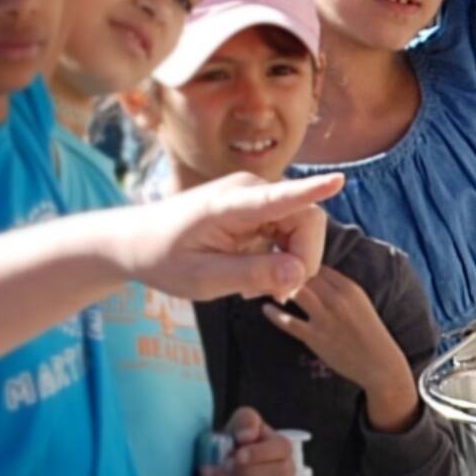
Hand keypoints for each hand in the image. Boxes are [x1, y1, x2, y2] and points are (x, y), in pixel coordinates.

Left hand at [94, 169, 338, 303]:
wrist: (137, 241)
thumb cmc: (163, 258)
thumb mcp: (203, 278)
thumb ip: (251, 274)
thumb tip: (297, 272)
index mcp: (230, 205)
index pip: (279, 198)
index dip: (311, 191)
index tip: (338, 181)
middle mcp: (250, 191)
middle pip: (307, 221)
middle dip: (303, 261)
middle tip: (275, 294)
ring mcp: (256, 196)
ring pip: (303, 229)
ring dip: (291, 263)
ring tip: (254, 288)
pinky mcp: (258, 207)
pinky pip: (289, 232)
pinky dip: (281, 259)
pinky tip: (254, 275)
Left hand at [217, 404, 294, 475]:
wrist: (230, 462)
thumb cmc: (239, 442)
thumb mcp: (241, 422)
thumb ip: (246, 420)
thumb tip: (247, 436)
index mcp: (282, 446)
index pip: (281, 449)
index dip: (260, 453)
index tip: (238, 455)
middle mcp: (287, 469)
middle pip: (275, 472)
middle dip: (245, 470)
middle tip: (222, 466)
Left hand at [260, 264, 416, 422]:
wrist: (380, 364)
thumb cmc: (367, 332)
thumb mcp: (358, 302)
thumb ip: (337, 287)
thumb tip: (312, 274)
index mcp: (348, 287)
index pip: (317, 263)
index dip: (297, 259)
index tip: (282, 257)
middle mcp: (336, 299)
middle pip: (303, 273)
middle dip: (283, 268)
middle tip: (263, 265)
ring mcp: (325, 318)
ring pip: (294, 292)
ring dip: (276, 287)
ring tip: (262, 285)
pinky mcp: (315, 338)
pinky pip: (288, 322)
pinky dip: (274, 314)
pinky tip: (265, 309)